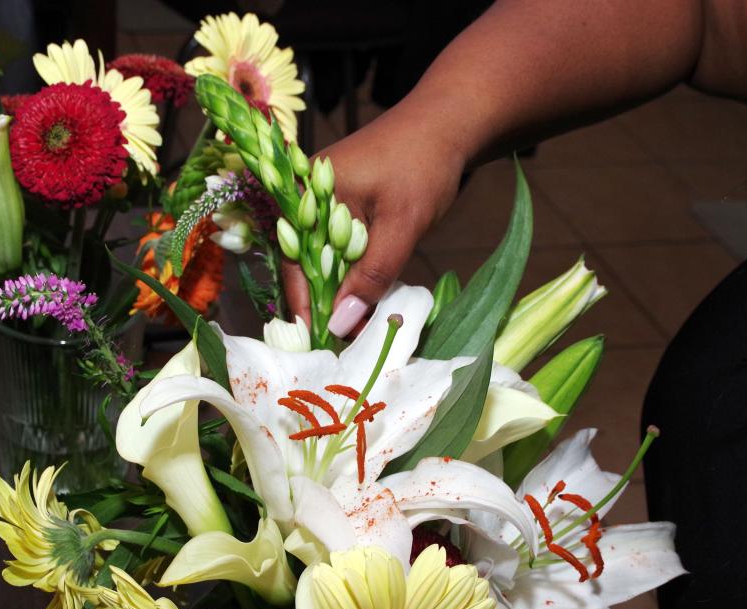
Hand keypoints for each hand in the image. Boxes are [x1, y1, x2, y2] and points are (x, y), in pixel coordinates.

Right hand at [284, 103, 465, 331]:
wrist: (451, 124)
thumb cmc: (424, 165)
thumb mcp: (402, 224)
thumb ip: (372, 273)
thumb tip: (341, 323)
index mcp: (309, 193)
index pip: (295, 262)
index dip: (305, 305)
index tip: (318, 342)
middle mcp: (310, 198)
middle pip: (306, 264)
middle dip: (322, 305)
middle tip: (338, 344)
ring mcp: (328, 203)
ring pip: (326, 260)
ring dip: (340, 293)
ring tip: (352, 331)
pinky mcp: (348, 209)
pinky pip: (342, 250)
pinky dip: (353, 276)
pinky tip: (364, 302)